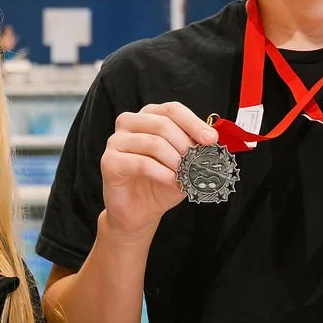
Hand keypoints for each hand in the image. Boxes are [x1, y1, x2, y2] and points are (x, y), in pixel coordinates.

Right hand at [101, 101, 214, 235]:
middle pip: (162, 123)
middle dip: (185, 144)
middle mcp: (129, 123)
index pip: (172, 110)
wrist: (141, 212)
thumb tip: (213, 140)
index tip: (211, 139)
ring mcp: (116, 141)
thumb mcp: (185, 163)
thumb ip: (194, 149)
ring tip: (184, 174)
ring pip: (153, 142)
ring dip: (174, 160)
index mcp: (148, 117)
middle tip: (197, 161)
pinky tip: (172, 181)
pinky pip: (141, 162)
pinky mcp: (109, 161)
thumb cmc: (161, 183)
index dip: (193, 123)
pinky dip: (162, 173)